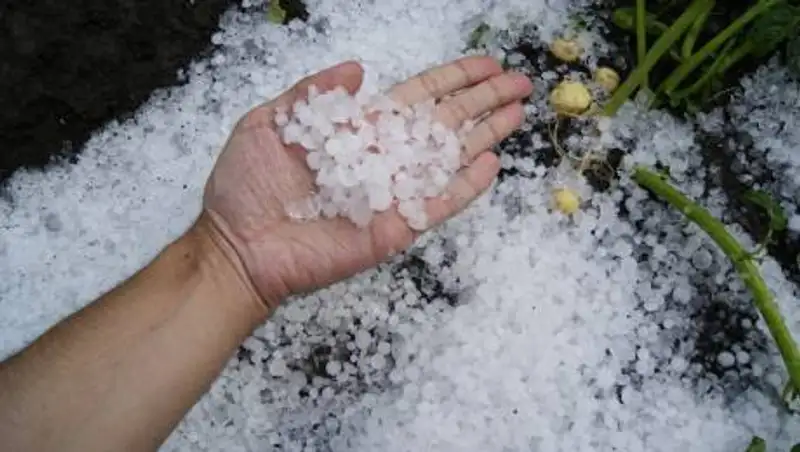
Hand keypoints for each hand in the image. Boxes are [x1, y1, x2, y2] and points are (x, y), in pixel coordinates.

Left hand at [201, 56, 532, 309]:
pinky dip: (466, 186)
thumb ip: (314, 94)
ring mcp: (393, 194)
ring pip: (449, 159)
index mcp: (359, 130)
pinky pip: (438, 204)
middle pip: (445, 122)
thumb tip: (358, 66)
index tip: (486, 65)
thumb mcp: (269, 123)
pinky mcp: (395, 228)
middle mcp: (384, 158)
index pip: (418, 97)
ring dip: (485, 135)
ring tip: (518, 113)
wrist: (237, 246)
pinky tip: (491, 164)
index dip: (453, 79)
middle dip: (483, 101)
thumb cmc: (246, 186)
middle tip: (520, 82)